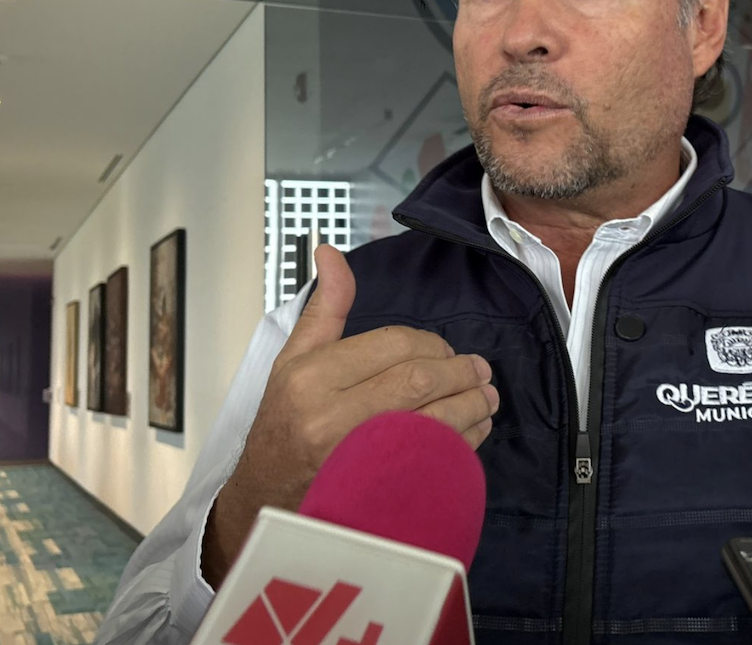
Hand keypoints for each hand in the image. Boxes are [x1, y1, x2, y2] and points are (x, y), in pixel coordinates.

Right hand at [202, 245, 499, 586]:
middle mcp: (329, 416)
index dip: (432, 344)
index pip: (392, 344)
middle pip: (418, 381)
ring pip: (433, 422)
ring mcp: (353, 459)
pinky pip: (433, 461)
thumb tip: (331, 251)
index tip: (446, 350)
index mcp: (311, 376)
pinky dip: (464, 443)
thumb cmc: (283, 424)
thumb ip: (325, 307)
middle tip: (480, 371)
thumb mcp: (294, 359)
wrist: (263, 499)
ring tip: (487, 398)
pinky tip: (474, 431)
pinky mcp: (375, 491)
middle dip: (460, 372)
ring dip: (472, 406)